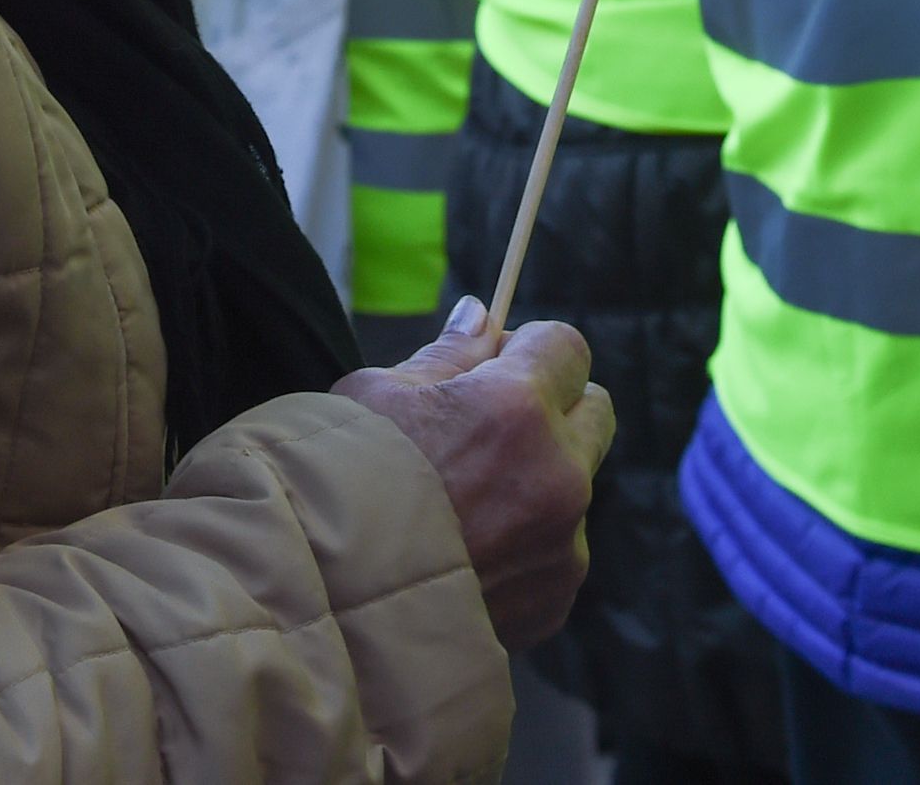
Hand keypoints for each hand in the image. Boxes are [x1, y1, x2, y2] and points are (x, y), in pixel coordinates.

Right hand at [333, 298, 612, 650]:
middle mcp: (557, 473)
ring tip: (459, 506)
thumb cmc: (338, 482)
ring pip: (572, 487)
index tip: (498, 363)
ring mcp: (562, 542)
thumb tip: (481, 316)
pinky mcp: (555, 598)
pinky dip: (523, 546)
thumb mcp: (377, 396)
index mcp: (516, 408)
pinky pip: (555, 550)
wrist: (324, 604)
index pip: (567, 346)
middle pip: (595, 411)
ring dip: (535, 482)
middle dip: (553, 408)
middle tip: (488, 427)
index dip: (530, 349)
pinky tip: (462, 555)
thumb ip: (446, 356)